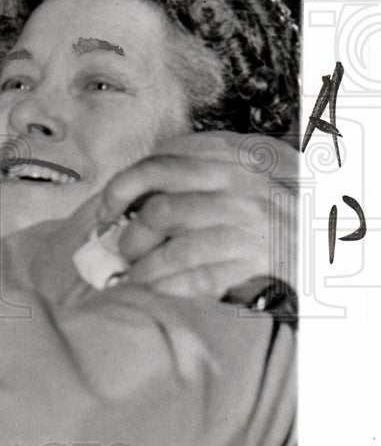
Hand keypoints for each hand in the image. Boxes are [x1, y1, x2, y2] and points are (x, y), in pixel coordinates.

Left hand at [97, 131, 297, 299]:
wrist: (339, 234)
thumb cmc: (289, 204)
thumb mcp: (254, 169)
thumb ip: (205, 170)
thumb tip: (136, 197)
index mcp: (235, 153)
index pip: (160, 162)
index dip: (122, 186)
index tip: (107, 208)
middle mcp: (239, 182)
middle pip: (158, 203)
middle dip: (129, 231)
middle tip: (121, 247)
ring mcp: (248, 220)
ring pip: (169, 240)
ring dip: (143, 264)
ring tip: (134, 275)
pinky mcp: (258, 258)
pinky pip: (195, 274)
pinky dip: (166, 286)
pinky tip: (154, 291)